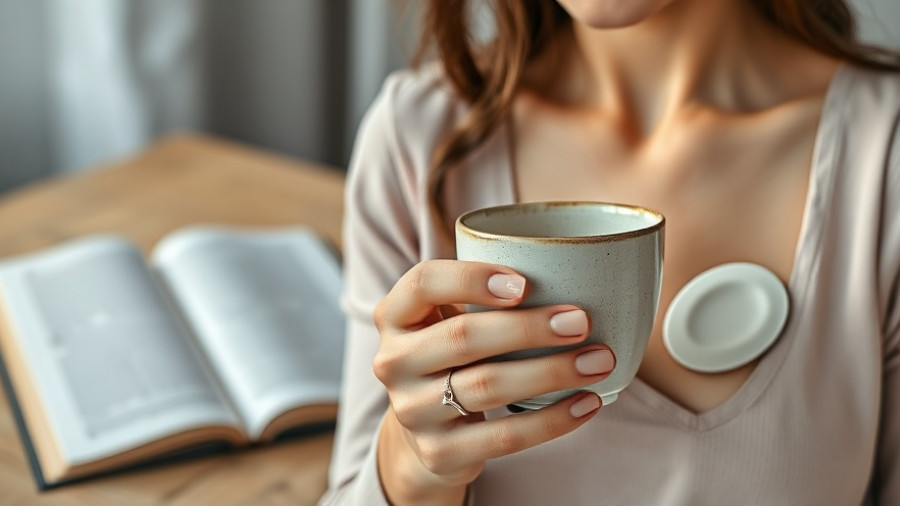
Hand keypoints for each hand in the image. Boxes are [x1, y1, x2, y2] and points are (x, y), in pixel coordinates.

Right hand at [373, 260, 614, 503]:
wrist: (428, 430)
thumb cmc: (454, 355)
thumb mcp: (449, 318)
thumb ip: (484, 296)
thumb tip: (576, 271)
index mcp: (395, 315)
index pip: (423, 282)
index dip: (472, 278)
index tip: (525, 283)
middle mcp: (393, 361)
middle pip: (463, 337)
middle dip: (529, 328)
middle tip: (581, 322)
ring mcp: (412, 411)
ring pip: (487, 386)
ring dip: (552, 372)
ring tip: (599, 361)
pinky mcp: (439, 452)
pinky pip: (504, 436)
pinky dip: (552, 420)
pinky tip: (587, 403)